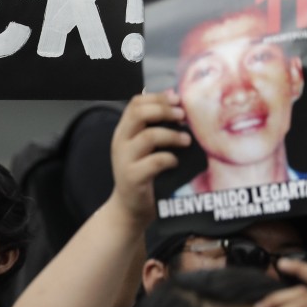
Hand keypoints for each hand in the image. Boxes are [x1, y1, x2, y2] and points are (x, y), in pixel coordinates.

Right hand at [108, 91, 190, 226]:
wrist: (129, 209)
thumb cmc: (144, 175)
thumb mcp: (146, 148)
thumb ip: (156, 127)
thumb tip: (177, 101)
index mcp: (124, 131)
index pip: (135, 103)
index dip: (158, 97)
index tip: (177, 100)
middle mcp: (120, 142)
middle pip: (139, 113)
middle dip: (164, 110)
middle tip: (183, 116)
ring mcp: (124, 160)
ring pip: (149, 137)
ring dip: (172, 135)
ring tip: (186, 140)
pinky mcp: (132, 178)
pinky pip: (154, 162)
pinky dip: (170, 159)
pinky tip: (176, 162)